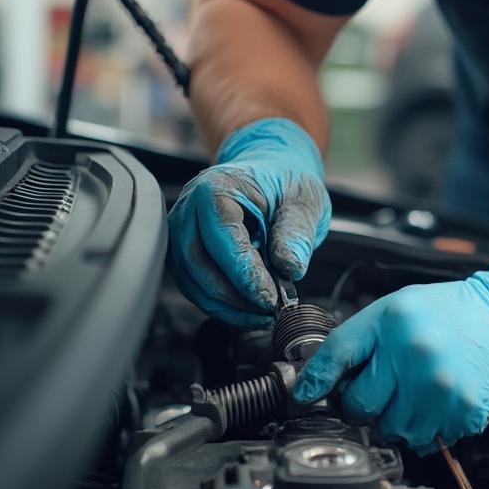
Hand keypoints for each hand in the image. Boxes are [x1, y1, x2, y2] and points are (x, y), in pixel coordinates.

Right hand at [168, 118, 330, 325]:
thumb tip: (290, 267)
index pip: (222, 237)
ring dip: (226, 306)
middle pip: (198, 263)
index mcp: (217, 187)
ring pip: (192, 281)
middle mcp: (190, 209)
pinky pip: (196, 285)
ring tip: (262, 314)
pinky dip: (221, 304)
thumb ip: (296, 233)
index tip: (270, 297)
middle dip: (233, 296)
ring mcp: (184, 231)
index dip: (245, 273)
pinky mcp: (188, 251)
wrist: (272, 173)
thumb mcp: (304, 201)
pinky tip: (249, 309)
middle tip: (268, 311)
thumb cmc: (285, 182)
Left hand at [293, 247, 488, 449]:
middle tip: (386, 390)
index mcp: (393, 319)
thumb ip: (364, 338)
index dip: (316, 381)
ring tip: (418, 395)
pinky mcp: (462, 410)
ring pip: (392, 430)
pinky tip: (440, 404)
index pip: (336, 356)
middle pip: (360, 406)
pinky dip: (429, 429)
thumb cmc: (458, 311)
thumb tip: (321, 378)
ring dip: (399, 422)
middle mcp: (413, 351)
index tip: (306, 395)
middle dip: (366, 404)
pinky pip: (426, 439)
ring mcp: (439, 385)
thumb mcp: (403, 306)